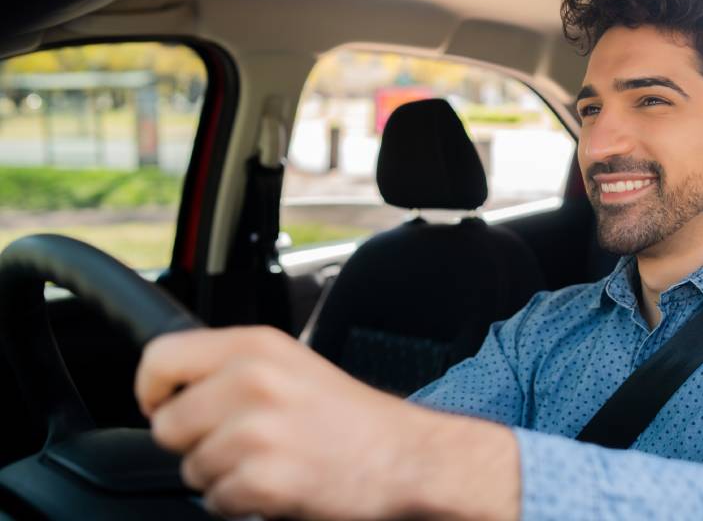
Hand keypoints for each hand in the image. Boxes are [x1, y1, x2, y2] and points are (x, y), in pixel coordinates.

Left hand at [134, 326, 519, 519]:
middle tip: (239, 442)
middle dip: (194, 442)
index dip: (151, 389)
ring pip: (191, 468)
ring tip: (270, 461)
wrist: (404, 457)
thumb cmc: (350, 417)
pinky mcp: (264, 480)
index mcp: (256, 346)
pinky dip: (241, 502)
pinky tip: (277, 484)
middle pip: (166, 424)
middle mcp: (252, 381)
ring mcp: (257, 432)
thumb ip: (233, 367)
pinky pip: (215, 501)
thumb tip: (172, 387)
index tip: (162, 405)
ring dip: (221, 476)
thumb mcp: (291, 365)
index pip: (160, 356)